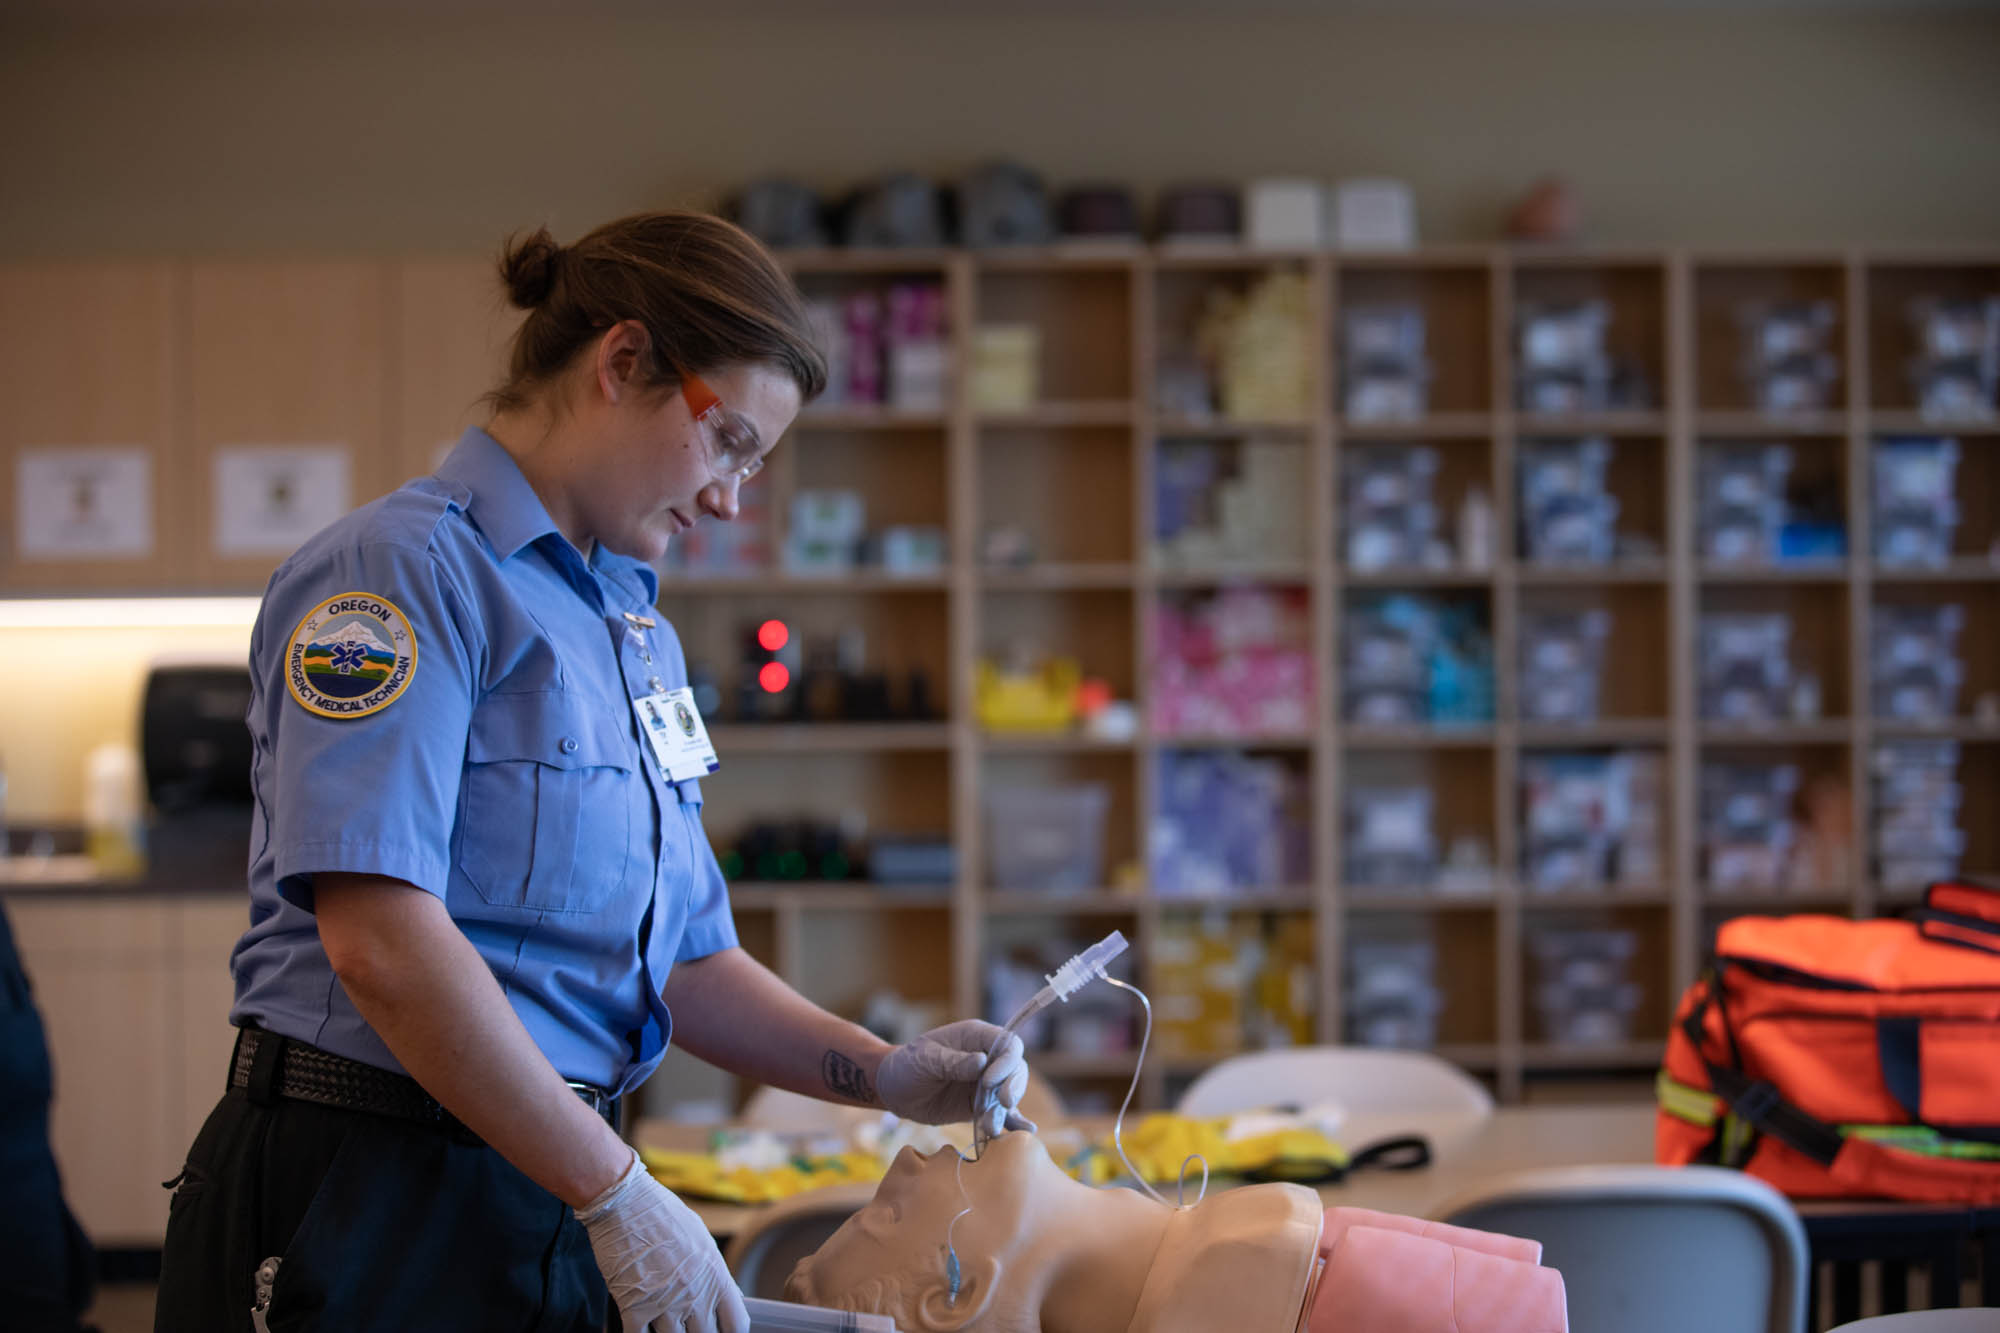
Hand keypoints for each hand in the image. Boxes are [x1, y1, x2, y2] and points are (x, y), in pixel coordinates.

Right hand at [575, 1147, 747, 1332]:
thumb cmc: (662, 1213)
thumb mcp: (700, 1238)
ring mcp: (664, 1304)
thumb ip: (713, 1271)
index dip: (729, 1332)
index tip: (720, 1329)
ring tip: (662, 1317)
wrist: (624, 1202)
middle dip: (698, 1332)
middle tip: (687, 1323)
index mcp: (715, 1275)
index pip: (736, 1324)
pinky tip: (641, 1324)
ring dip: (668, 1332)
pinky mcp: (633, 1307)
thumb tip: (725, 1295)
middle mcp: (694, 1294)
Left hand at [876, 1020, 1034, 1136]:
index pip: (1008, 1044)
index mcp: (976, 1037)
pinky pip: (1001, 1113)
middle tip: (1002, 1102)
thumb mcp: (925, 1059)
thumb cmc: (907, 1065)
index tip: (989, 1079)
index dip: (1006, 1061)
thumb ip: (953, 1061)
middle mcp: (987, 1058)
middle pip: (1016, 1069)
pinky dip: (1013, 1122)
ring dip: (1006, 1110)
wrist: (893, 1090)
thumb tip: (982, 1063)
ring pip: (1010, 1094)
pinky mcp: (981, 1106)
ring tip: (990, 1125)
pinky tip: (1026, 1130)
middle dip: (1013, 1086)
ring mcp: (986, 1084)